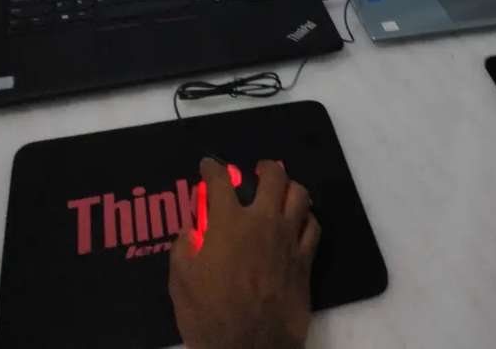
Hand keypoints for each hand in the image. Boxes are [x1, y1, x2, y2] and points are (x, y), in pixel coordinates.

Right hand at [169, 158, 320, 348]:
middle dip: (264, 167)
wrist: (251, 346)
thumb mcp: (181, 282)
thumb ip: (183, 249)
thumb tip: (190, 231)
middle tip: (257, 169)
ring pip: (300, 195)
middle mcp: (263, 222)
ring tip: (282, 190)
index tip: (209, 165)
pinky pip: (313, 226)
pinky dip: (306, 217)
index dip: (213, 168)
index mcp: (229, 224)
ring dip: (290, 187)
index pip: (221, 182)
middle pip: (274, 177)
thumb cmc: (210, 315)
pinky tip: (299, 221)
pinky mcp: (305, 259)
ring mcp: (289, 239)